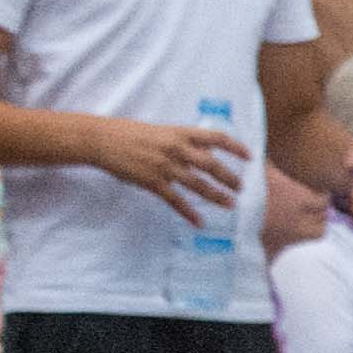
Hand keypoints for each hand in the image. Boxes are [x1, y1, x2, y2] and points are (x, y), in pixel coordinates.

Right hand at [84, 113, 249, 219]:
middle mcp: (176, 149)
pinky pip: (175, 200)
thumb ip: (182, 140)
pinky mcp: (152, 182)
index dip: (235, 147)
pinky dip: (189, 213)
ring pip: (198, 184)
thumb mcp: (161, 131)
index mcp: (180, 133)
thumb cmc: (130, 133)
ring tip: (230, 204)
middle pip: (211, 165)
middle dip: (229, 177)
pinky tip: (199, 222)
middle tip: (241, 187)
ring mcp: (165, 166)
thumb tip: (203, 151)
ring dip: (216, 196)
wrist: (102, 140)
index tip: (250, 157)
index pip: (216, 138)